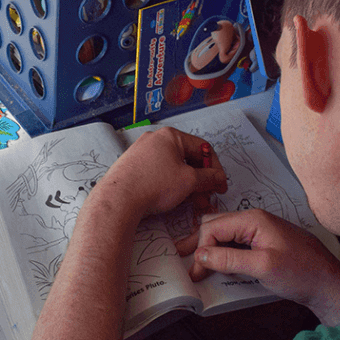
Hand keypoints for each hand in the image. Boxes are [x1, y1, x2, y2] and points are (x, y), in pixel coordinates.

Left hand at [91, 127, 227, 217]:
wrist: (119, 199)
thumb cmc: (153, 184)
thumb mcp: (189, 181)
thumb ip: (208, 178)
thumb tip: (218, 178)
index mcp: (170, 136)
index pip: (202, 148)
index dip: (215, 168)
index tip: (220, 185)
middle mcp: (155, 140)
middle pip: (187, 158)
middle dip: (201, 180)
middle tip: (208, 196)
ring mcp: (142, 153)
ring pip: (173, 168)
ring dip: (188, 185)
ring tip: (194, 203)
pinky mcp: (134, 167)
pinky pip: (159, 173)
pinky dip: (171, 185)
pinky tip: (176, 200)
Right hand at [175, 208, 339, 326]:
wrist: (329, 285)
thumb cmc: (302, 273)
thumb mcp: (262, 267)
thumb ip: (229, 259)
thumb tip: (201, 255)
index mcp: (253, 220)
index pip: (213, 227)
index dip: (200, 249)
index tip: (195, 272)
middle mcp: (255, 220)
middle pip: (216, 226)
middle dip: (198, 244)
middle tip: (183, 261)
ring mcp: (261, 231)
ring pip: (225, 234)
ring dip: (210, 249)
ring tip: (196, 263)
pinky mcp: (265, 243)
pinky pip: (237, 243)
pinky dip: (224, 253)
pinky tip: (218, 265)